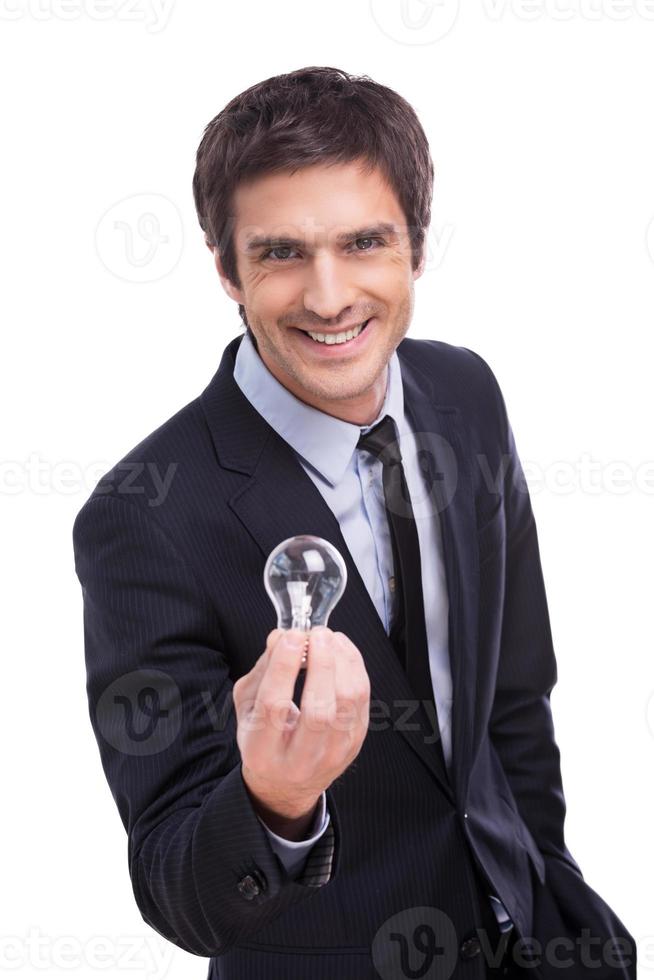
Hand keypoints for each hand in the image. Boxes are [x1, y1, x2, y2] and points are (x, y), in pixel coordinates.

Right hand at [233, 626, 370, 831]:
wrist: (287, 783)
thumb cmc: (264, 738)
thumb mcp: (248, 707)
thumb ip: (262, 670)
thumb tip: (281, 636)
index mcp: (262, 750)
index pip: (274, 706)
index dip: (284, 667)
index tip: (291, 637)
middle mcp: (299, 759)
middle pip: (318, 710)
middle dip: (321, 663)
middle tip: (316, 634)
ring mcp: (332, 754)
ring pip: (346, 704)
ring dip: (342, 662)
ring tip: (329, 638)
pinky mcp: (355, 744)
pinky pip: (362, 700)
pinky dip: (355, 668)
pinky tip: (342, 650)